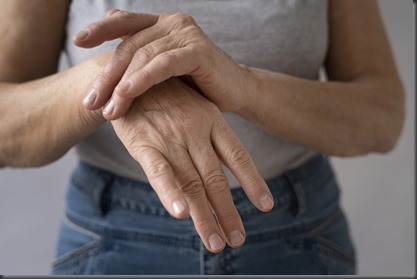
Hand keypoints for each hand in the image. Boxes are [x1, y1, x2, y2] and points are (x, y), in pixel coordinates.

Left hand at [74, 10, 252, 119]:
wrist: (235, 91)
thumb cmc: (198, 85)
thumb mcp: (166, 72)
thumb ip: (143, 63)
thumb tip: (109, 73)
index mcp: (162, 24)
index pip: (126, 22)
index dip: (100, 29)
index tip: (77, 42)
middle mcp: (172, 23)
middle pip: (130, 45)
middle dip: (107, 75)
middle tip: (90, 101)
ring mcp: (186, 34)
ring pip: (143, 55)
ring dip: (121, 84)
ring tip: (107, 109)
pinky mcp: (198, 50)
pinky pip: (163, 64)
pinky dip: (142, 79)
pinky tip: (126, 94)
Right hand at [111, 78, 273, 251]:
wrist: (129, 76)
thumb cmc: (165, 99)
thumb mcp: (194, 109)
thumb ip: (207, 140)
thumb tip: (220, 173)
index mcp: (212, 120)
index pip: (238, 155)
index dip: (253, 181)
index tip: (266, 205)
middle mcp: (196, 130)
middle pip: (216, 178)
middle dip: (227, 212)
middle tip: (237, 239)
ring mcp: (171, 137)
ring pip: (192, 182)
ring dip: (205, 216)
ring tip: (216, 242)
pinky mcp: (144, 144)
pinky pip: (159, 171)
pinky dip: (170, 192)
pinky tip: (181, 214)